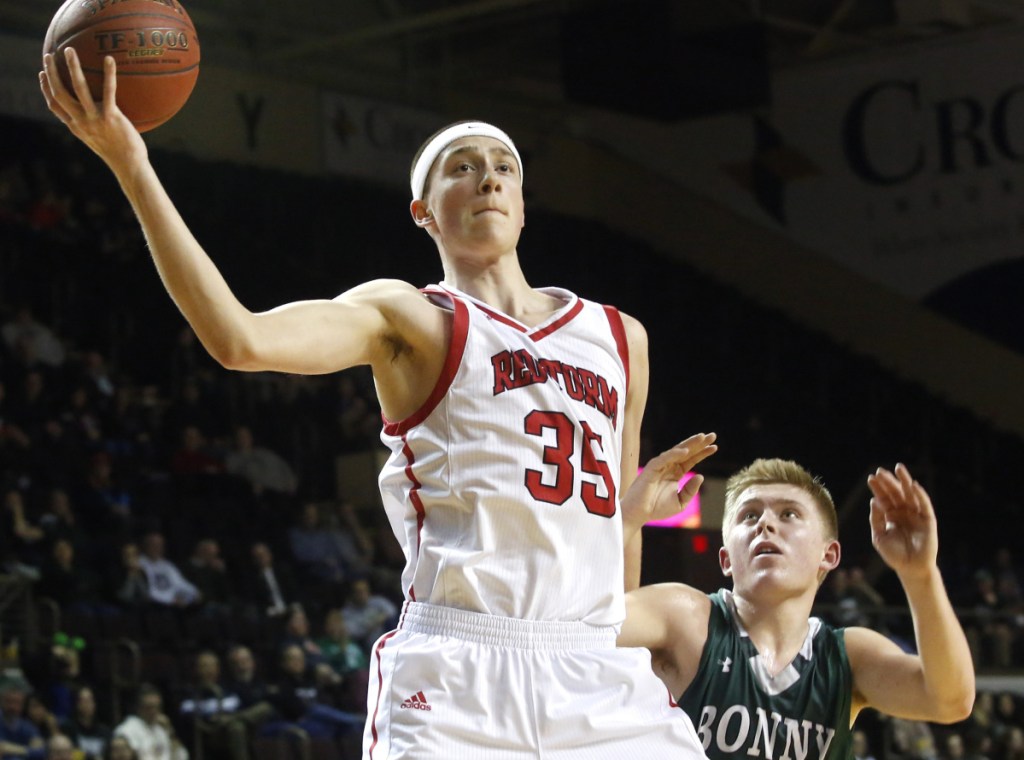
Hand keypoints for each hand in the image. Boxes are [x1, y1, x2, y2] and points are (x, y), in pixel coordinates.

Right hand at [39, 48, 147, 168]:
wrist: (129, 165)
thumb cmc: (118, 152)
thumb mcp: (98, 139)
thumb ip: (91, 124)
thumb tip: (96, 111)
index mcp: (75, 126)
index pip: (54, 105)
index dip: (45, 89)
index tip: (42, 74)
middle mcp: (80, 121)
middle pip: (59, 93)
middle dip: (51, 73)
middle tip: (49, 55)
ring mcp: (94, 118)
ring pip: (77, 88)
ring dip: (71, 67)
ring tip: (69, 50)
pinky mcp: (110, 117)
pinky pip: (108, 90)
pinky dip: (108, 74)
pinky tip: (110, 60)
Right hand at [621, 433, 716, 527]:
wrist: (639, 515)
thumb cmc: (656, 509)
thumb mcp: (680, 502)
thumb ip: (690, 490)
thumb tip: (700, 476)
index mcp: (675, 473)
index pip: (691, 460)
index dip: (702, 453)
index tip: (714, 447)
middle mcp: (668, 467)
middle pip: (686, 452)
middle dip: (699, 443)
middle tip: (712, 435)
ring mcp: (660, 466)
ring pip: (676, 451)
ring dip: (689, 444)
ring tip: (702, 438)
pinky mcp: (651, 469)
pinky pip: (664, 459)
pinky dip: (674, 454)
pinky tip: (685, 451)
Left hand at [867, 463, 937, 580]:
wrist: (910, 569)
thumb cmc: (893, 554)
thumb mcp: (879, 536)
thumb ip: (876, 519)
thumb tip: (874, 500)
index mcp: (891, 516)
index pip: (884, 498)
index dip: (878, 488)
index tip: (871, 478)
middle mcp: (904, 513)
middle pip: (896, 493)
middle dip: (888, 482)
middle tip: (880, 471)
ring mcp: (916, 515)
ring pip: (910, 495)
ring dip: (904, 481)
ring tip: (898, 468)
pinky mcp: (928, 520)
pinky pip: (924, 505)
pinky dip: (920, 495)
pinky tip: (913, 485)